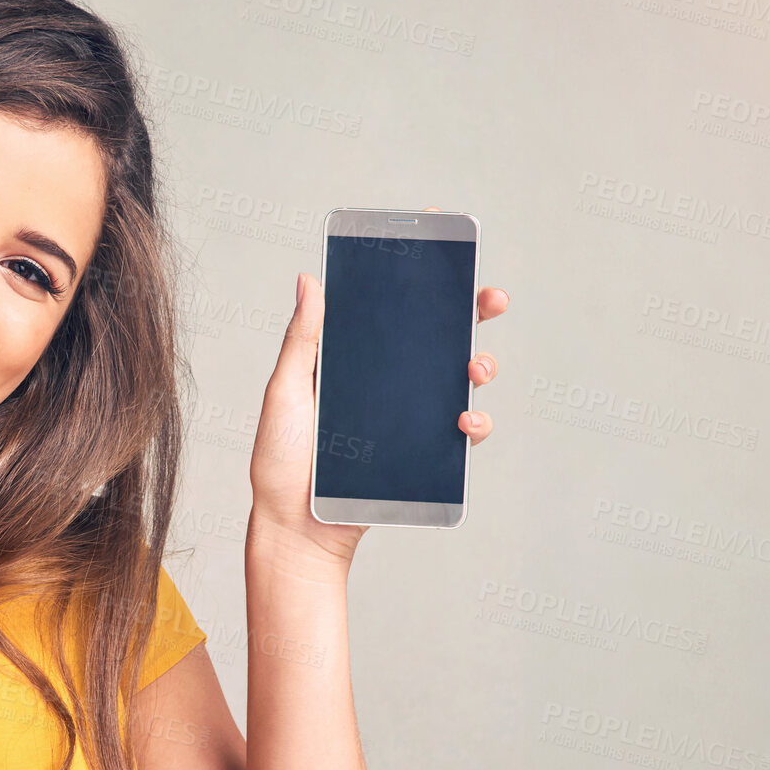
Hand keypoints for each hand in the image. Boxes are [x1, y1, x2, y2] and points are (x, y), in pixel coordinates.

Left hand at [249, 206, 508, 568]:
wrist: (297, 528)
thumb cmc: (280, 462)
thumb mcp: (284, 392)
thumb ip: (302, 340)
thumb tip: (309, 279)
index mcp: (352, 359)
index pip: (390, 308)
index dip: (419, 275)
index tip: (443, 241)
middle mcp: (384, 383)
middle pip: (437, 336)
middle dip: (472, 310)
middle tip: (489, 297)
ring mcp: (407, 417)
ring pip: (457, 379)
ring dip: (479, 365)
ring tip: (475, 367)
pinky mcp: (421, 454)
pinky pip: (460, 434)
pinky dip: (474, 423)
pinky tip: (466, 421)